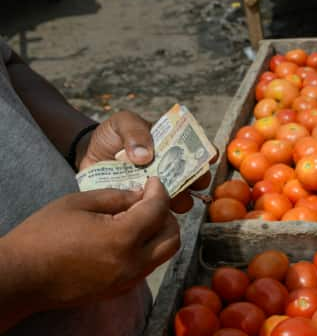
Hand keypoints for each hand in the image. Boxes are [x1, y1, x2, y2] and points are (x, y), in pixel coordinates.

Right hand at [4, 177, 179, 312]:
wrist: (23, 277)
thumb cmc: (43, 235)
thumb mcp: (78, 203)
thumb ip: (116, 197)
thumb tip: (141, 196)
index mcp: (122, 238)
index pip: (158, 211)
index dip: (160, 192)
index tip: (155, 182)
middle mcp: (133, 263)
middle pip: (173, 238)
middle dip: (167, 216)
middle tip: (151, 201)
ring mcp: (129, 281)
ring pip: (163, 255)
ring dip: (160, 234)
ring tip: (140, 218)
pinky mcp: (121, 290)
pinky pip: (147, 267)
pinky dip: (147, 250)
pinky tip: (127, 238)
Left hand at [77, 110, 212, 212]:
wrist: (89, 156)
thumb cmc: (112, 136)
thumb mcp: (123, 123)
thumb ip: (135, 132)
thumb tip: (144, 156)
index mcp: (173, 146)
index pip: (198, 150)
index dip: (206, 155)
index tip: (207, 159)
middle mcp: (173, 169)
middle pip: (196, 178)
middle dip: (196, 182)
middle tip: (187, 183)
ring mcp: (162, 188)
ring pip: (182, 199)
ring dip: (179, 200)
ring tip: (167, 199)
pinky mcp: (148, 204)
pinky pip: (159, 213)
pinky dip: (157, 212)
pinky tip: (148, 208)